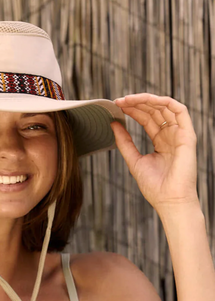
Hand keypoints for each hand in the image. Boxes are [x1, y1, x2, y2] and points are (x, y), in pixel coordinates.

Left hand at [111, 93, 198, 212]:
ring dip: (147, 100)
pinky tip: (148, 99)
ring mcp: (180, 134)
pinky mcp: (187, 135)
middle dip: (137, 103)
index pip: (147, 119)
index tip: (116, 106)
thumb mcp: (133, 160)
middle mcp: (171, 136)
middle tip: (119, 101)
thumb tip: (113, 124)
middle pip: (155, 111)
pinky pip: (180, 111)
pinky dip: (165, 102)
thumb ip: (124, 142)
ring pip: (165, 107)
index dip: (133, 110)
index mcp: (161, 142)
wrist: (169, 200)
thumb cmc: (154, 186)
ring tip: (128, 99)